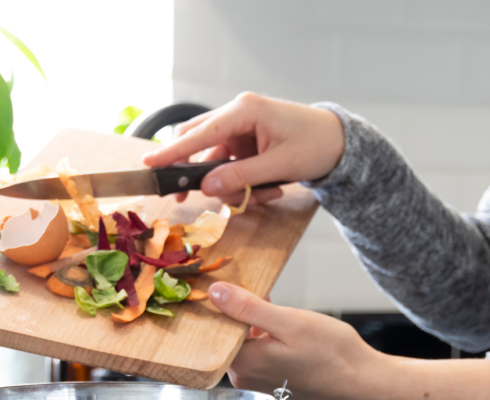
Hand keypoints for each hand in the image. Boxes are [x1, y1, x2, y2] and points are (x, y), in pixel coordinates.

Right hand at [141, 93, 345, 206]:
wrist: (340, 143)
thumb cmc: (316, 146)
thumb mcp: (279, 166)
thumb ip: (241, 177)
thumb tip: (207, 186)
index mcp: (245, 110)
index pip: (199, 133)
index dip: (172, 152)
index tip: (149, 164)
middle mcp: (239, 114)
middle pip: (199, 144)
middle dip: (198, 175)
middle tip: (181, 198)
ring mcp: (242, 128)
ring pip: (215, 160)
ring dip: (231, 185)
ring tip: (264, 196)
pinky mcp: (247, 141)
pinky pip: (231, 165)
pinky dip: (243, 183)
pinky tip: (267, 191)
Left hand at [207, 282, 384, 399]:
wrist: (361, 381)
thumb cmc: (331, 354)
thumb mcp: (289, 322)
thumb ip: (248, 308)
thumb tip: (215, 293)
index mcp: (243, 364)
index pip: (215, 329)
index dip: (222, 304)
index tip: (233, 285)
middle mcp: (244, 377)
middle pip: (228, 335)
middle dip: (241, 312)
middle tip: (263, 295)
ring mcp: (257, 380)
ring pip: (244, 341)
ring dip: (255, 323)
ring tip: (277, 310)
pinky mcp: (271, 380)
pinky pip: (258, 351)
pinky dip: (266, 335)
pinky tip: (284, 327)